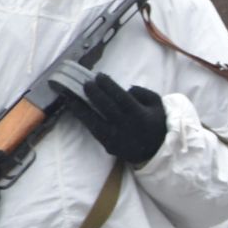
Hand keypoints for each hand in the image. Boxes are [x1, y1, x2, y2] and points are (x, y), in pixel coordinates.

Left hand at [51, 70, 167, 164]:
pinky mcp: (108, 146)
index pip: (120, 97)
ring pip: (94, 121)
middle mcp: (126, 127)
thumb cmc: (156, 123)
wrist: (158, 151)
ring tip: (69, 96)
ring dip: (80, 107)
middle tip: (85, 83)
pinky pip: (93, 131)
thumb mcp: (157, 104)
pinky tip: (75, 110)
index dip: (108, 85)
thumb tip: (126, 89)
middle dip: (94, 93)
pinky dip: (83, 119)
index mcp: (140, 115)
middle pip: (106, 107)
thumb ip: (142, 92)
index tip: (99, 76)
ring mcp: (116, 138)